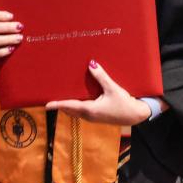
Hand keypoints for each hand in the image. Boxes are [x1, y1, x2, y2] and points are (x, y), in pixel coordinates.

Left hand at [46, 60, 160, 125]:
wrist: (135, 116)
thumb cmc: (125, 104)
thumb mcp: (113, 89)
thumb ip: (101, 77)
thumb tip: (91, 64)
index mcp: (90, 110)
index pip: (69, 106)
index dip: (57, 104)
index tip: (46, 105)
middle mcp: (88, 115)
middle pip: (69, 110)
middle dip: (59, 105)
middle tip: (49, 99)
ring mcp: (92, 118)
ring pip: (74, 112)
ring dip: (66, 107)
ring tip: (58, 99)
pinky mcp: (96, 117)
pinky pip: (80, 112)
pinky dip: (74, 107)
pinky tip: (74, 101)